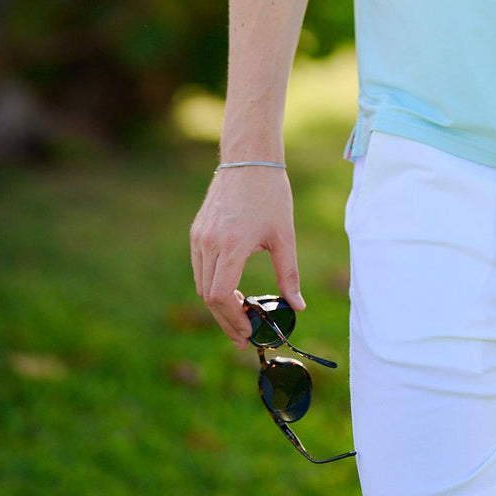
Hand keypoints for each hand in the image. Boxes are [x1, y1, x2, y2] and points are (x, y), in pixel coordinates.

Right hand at [189, 166, 304, 347]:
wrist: (249, 160)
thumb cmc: (271, 195)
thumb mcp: (284, 236)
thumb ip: (289, 274)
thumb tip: (298, 307)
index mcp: (232, 245)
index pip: (221, 295)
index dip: (232, 319)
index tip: (248, 332)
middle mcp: (209, 244)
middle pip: (209, 296)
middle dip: (226, 320)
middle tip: (243, 336)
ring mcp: (199, 238)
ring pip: (202, 284)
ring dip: (218, 304)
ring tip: (241, 315)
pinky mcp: (196, 232)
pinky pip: (199, 268)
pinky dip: (212, 285)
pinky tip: (232, 290)